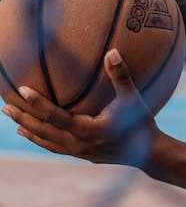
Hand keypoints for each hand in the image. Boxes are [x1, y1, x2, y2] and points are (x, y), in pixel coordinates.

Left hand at [2, 50, 161, 168]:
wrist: (150, 154)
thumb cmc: (142, 124)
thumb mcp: (132, 99)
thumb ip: (120, 76)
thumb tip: (112, 51)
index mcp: (87, 129)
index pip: (55, 116)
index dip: (37, 103)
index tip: (22, 91)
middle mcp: (78, 143)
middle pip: (44, 130)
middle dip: (24, 118)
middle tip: (6, 106)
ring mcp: (79, 151)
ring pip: (47, 141)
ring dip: (29, 130)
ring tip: (14, 122)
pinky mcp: (83, 155)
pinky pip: (56, 147)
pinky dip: (42, 141)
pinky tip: (36, 135)